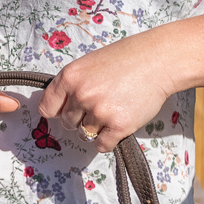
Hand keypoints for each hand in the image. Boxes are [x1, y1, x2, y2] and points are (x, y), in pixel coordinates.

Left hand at [37, 35, 178, 152]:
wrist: (156, 61)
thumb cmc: (124, 59)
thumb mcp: (89, 64)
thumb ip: (73, 84)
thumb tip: (59, 107)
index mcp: (70, 77)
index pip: (47, 108)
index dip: (56, 111)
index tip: (65, 111)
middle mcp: (81, 95)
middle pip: (67, 123)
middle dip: (79, 119)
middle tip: (98, 107)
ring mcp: (100, 112)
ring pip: (85, 134)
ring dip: (95, 129)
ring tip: (111, 111)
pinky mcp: (119, 126)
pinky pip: (102, 145)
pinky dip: (107, 140)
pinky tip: (116, 126)